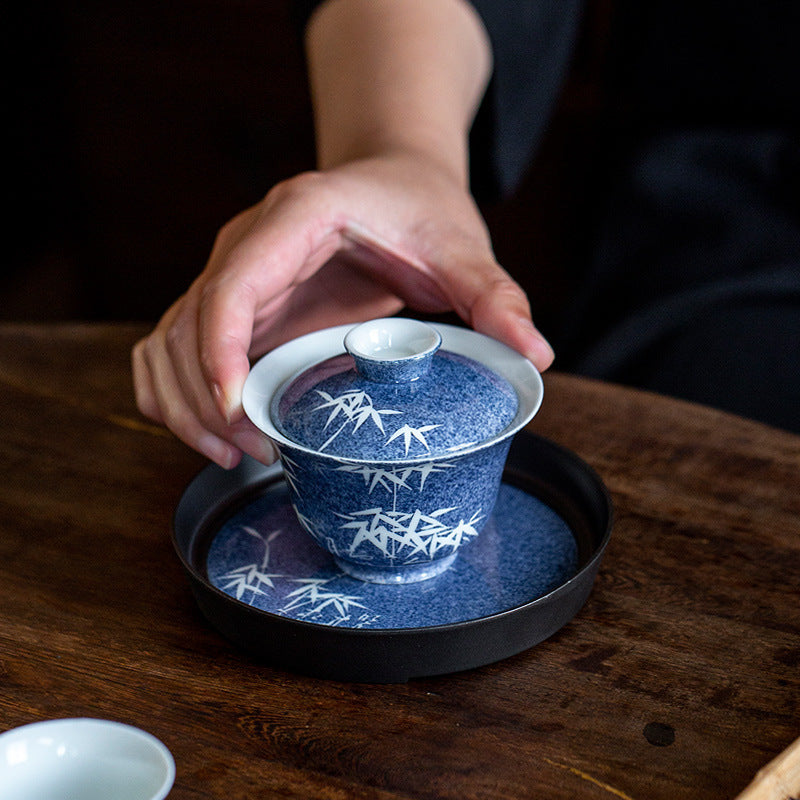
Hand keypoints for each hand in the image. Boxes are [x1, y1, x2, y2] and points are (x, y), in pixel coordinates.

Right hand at [132, 151, 553, 467]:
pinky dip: (176, 393)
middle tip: (254, 454)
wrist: (393, 180)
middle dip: (206, 398)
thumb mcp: (462, 246)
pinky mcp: (237, 304)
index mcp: (296, 218)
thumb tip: (533, 355)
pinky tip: (214, 433)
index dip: (221, 351)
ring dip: (184, 404)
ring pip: (167, 340)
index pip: (232, 285)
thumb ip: (494, 295)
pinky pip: (174, 346)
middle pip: (188, 324)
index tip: (239, 412)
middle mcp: (248, 244)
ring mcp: (234, 273)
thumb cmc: (421, 208)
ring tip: (233, 456)